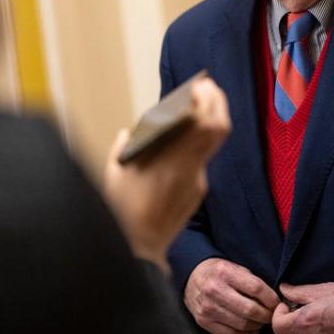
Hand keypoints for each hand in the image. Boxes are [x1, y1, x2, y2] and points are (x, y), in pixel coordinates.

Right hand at [103, 77, 229, 271]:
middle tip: (207, 87)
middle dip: (216, 102)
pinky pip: (201, 160)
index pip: (203, 122)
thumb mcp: (115, 173)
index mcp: (169, 159)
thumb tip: (129, 134)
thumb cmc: (122, 211)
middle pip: (217, 128)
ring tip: (199, 105)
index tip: (200, 85)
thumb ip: (124, 147)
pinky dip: (197, 143)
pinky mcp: (198, 190)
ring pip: (213, 143)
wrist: (140, 248)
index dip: (208, 100)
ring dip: (210, 120)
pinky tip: (185, 137)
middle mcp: (189, 168)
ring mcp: (197, 180)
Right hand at [184, 258, 280, 333]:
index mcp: (225, 272)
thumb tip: (274, 299)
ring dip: (258, 325)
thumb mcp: (234, 267)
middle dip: (267, 315)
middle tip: (273, 315)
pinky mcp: (203, 321)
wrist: (191, 277)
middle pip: (250, 309)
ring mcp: (208, 308)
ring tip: (263, 321)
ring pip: (242, 324)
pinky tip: (251, 329)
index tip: (278, 303)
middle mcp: (214, 290)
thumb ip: (252, 281)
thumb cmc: (219, 272)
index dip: (271, 299)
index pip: (256, 288)